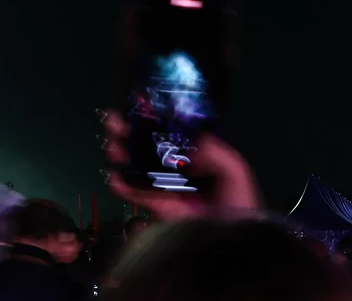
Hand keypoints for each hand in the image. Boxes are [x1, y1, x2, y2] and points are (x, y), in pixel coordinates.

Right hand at [100, 109, 261, 220]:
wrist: (233, 247)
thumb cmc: (238, 207)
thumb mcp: (235, 172)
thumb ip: (215, 152)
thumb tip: (187, 139)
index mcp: (198, 159)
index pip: (173, 133)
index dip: (156, 118)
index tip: (141, 103)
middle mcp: (179, 171)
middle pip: (148, 146)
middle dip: (130, 131)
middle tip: (116, 121)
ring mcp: (166, 189)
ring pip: (136, 166)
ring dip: (121, 152)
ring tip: (113, 146)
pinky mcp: (157, 209)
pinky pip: (134, 194)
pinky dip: (122, 186)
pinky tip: (115, 177)